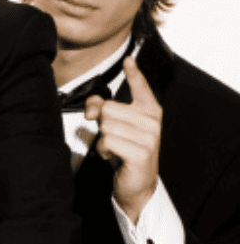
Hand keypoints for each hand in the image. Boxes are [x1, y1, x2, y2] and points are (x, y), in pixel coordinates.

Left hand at [85, 57, 162, 224]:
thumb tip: (92, 108)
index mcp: (149, 111)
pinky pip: (108, 141)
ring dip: (103, 139)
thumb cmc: (125, 152)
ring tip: (115, 148)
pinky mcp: (142, 153)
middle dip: (102, 123)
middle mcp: (153, 121)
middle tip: (111, 136)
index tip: (128, 59)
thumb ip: (102, 110)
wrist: (137, 183)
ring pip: (106, 125)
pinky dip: (104, 150)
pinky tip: (114, 156)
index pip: (141, 87)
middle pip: (109, 108)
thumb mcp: (113, 127)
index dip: (134, 73)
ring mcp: (150, 137)